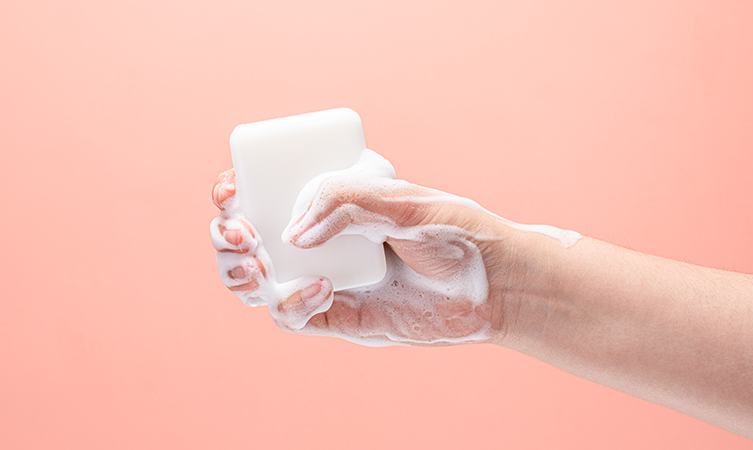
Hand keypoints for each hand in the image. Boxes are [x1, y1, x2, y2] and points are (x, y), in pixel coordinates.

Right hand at [211, 150, 519, 345]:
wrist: (492, 284)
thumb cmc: (455, 232)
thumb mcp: (404, 201)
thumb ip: (348, 201)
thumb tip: (293, 234)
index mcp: (331, 201)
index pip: (266, 192)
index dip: (235, 192)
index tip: (232, 190)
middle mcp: (320, 239)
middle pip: (247, 239)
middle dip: (228, 236)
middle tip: (244, 234)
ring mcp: (325, 277)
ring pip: (257, 280)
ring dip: (239, 274)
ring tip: (258, 265)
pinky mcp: (337, 316)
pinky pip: (291, 316)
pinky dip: (291, 304)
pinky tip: (322, 290)